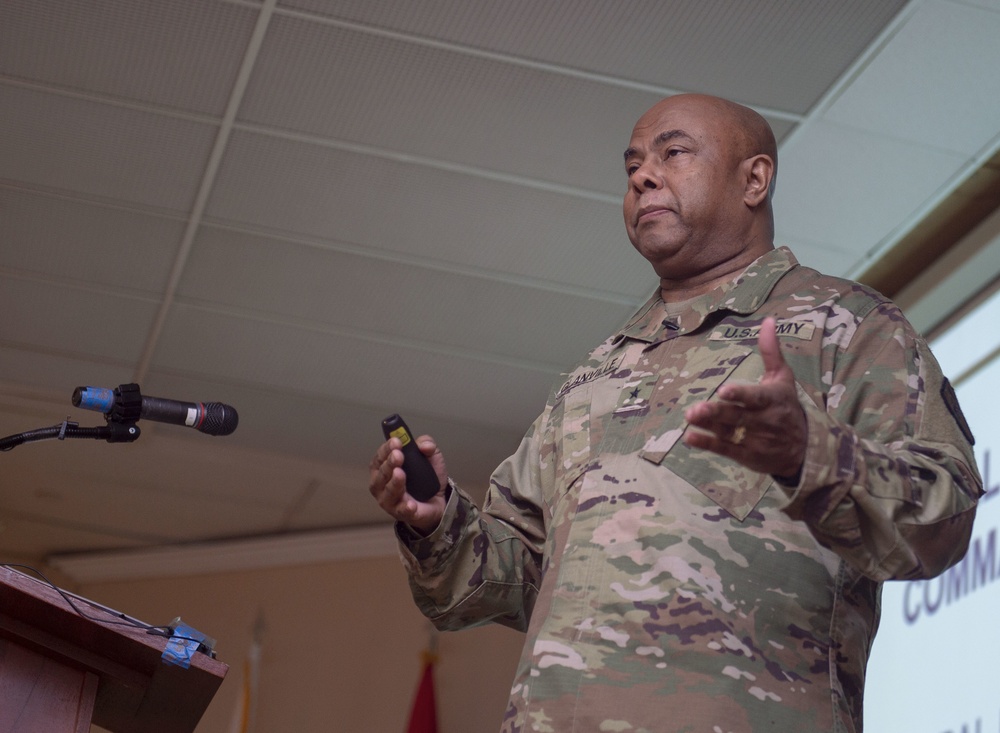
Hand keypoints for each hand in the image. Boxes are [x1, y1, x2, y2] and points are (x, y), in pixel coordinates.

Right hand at [368, 434, 446, 533]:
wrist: (438, 500)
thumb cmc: (425, 478)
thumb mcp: (430, 456)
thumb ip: (428, 445)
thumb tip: (424, 445)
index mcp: (384, 468)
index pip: (379, 457)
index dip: (386, 449)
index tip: (396, 441)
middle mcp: (382, 485)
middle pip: (381, 474)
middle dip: (389, 464)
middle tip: (398, 455)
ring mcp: (390, 501)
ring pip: (388, 492)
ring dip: (394, 483)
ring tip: (400, 474)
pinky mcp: (402, 513)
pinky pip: (402, 511)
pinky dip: (405, 507)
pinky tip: (410, 504)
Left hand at [683, 317, 805, 479]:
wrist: (804, 449)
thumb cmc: (786, 406)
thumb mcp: (783, 378)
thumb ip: (771, 351)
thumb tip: (768, 320)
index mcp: (773, 399)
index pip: (756, 397)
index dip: (741, 395)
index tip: (724, 391)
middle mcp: (764, 421)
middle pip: (738, 416)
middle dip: (717, 412)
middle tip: (697, 408)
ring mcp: (755, 440)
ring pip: (729, 432)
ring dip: (708, 426)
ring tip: (690, 418)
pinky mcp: (747, 456)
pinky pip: (726, 450)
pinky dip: (708, 444)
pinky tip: (690, 437)